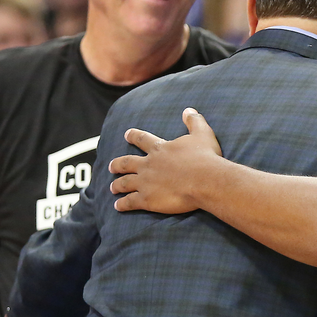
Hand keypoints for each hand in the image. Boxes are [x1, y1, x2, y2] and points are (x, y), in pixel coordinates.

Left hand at [109, 108, 223, 212]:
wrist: (205, 180)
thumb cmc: (205, 158)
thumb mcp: (202, 134)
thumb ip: (194, 121)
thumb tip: (188, 110)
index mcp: (160, 149)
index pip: (142, 139)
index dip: (134, 136)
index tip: (126, 134)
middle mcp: (148, 164)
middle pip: (127, 162)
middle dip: (118, 164)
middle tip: (111, 166)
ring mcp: (145, 182)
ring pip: (125, 183)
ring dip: (117, 185)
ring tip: (112, 188)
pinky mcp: (147, 199)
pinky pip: (130, 202)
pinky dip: (122, 204)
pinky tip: (117, 206)